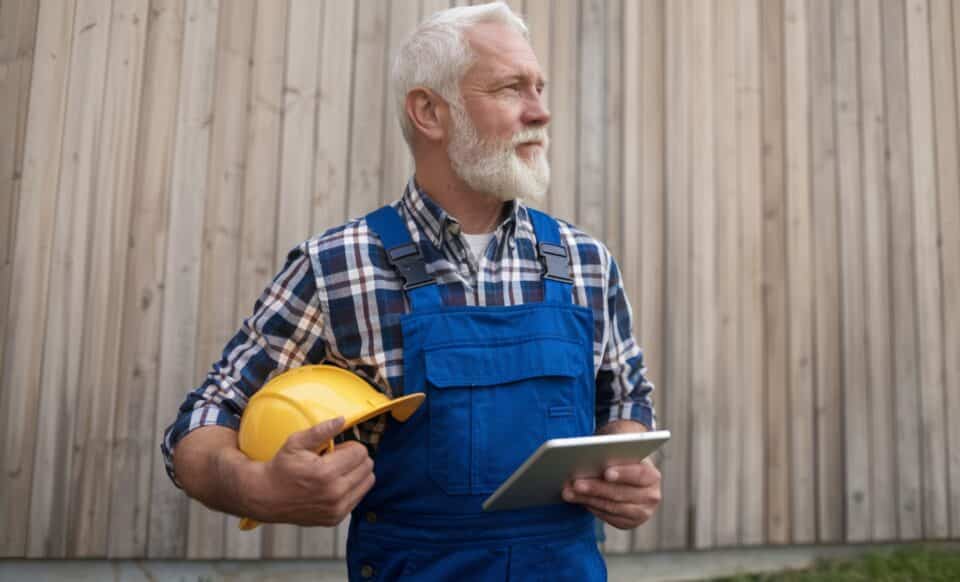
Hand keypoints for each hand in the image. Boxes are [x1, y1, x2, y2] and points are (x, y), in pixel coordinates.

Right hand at [248, 416, 374, 526]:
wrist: (266, 497)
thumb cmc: (281, 468)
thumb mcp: (296, 443)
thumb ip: (321, 430)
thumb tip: (341, 420)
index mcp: (326, 473)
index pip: (360, 452)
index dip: (350, 446)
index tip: (337, 448)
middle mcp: (334, 493)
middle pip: (367, 467)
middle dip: (355, 458)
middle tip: (337, 459)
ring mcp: (336, 508)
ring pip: (367, 482)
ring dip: (357, 473)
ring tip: (337, 471)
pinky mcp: (336, 518)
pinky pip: (359, 497)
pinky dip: (351, 488)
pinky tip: (335, 484)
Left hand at [561, 458, 660, 529]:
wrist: (629, 475)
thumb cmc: (622, 458)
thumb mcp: (621, 452)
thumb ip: (611, 453)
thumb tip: (589, 457)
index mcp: (652, 475)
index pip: (640, 474)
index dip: (623, 474)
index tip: (606, 472)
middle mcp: (651, 496)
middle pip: (620, 493)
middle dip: (596, 488)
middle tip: (576, 483)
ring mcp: (641, 513)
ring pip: (611, 507)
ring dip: (587, 499)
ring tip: (569, 492)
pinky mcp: (629, 523)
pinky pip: (607, 516)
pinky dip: (591, 507)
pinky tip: (578, 499)